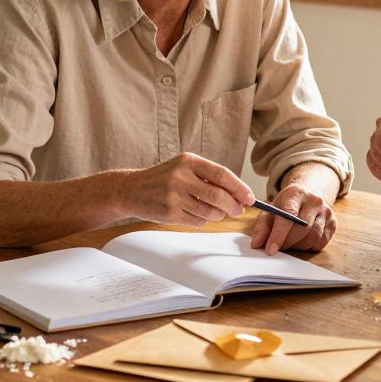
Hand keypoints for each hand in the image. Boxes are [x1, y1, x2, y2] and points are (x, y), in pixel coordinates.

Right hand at [125, 152, 254, 225]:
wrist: (131, 189)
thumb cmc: (163, 178)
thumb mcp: (184, 168)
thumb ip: (208, 177)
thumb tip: (238, 194)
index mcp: (188, 161)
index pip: (222, 174)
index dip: (239, 187)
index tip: (249, 197)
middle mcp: (180, 177)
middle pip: (218, 195)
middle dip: (234, 205)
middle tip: (239, 209)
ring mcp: (174, 196)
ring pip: (210, 211)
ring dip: (219, 215)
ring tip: (217, 212)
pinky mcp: (169, 213)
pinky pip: (197, 221)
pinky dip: (204, 220)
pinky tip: (199, 214)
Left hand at [250, 184, 336, 254]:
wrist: (307, 194)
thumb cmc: (286, 205)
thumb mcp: (270, 210)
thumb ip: (262, 227)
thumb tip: (257, 244)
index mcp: (295, 193)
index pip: (288, 216)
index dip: (278, 235)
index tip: (270, 249)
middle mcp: (314, 200)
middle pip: (302, 228)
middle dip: (287, 242)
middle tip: (278, 247)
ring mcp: (326, 211)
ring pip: (313, 237)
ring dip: (298, 246)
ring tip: (289, 243)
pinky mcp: (333, 223)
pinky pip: (321, 242)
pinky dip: (309, 247)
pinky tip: (301, 241)